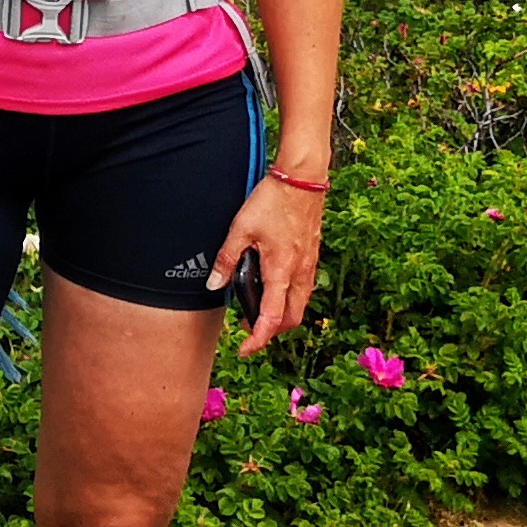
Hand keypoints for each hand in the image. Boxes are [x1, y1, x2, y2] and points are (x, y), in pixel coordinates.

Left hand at [209, 173, 324, 357]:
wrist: (302, 178)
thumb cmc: (272, 200)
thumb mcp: (241, 228)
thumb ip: (226, 258)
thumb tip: (214, 284)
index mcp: (281, 271)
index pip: (272, 319)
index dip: (258, 340)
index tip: (245, 349)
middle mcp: (300, 273)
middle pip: (291, 319)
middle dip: (272, 332)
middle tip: (249, 329)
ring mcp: (309, 265)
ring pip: (300, 305)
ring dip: (282, 316)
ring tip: (259, 309)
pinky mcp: (312, 256)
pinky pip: (304, 289)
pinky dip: (291, 299)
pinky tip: (275, 286)